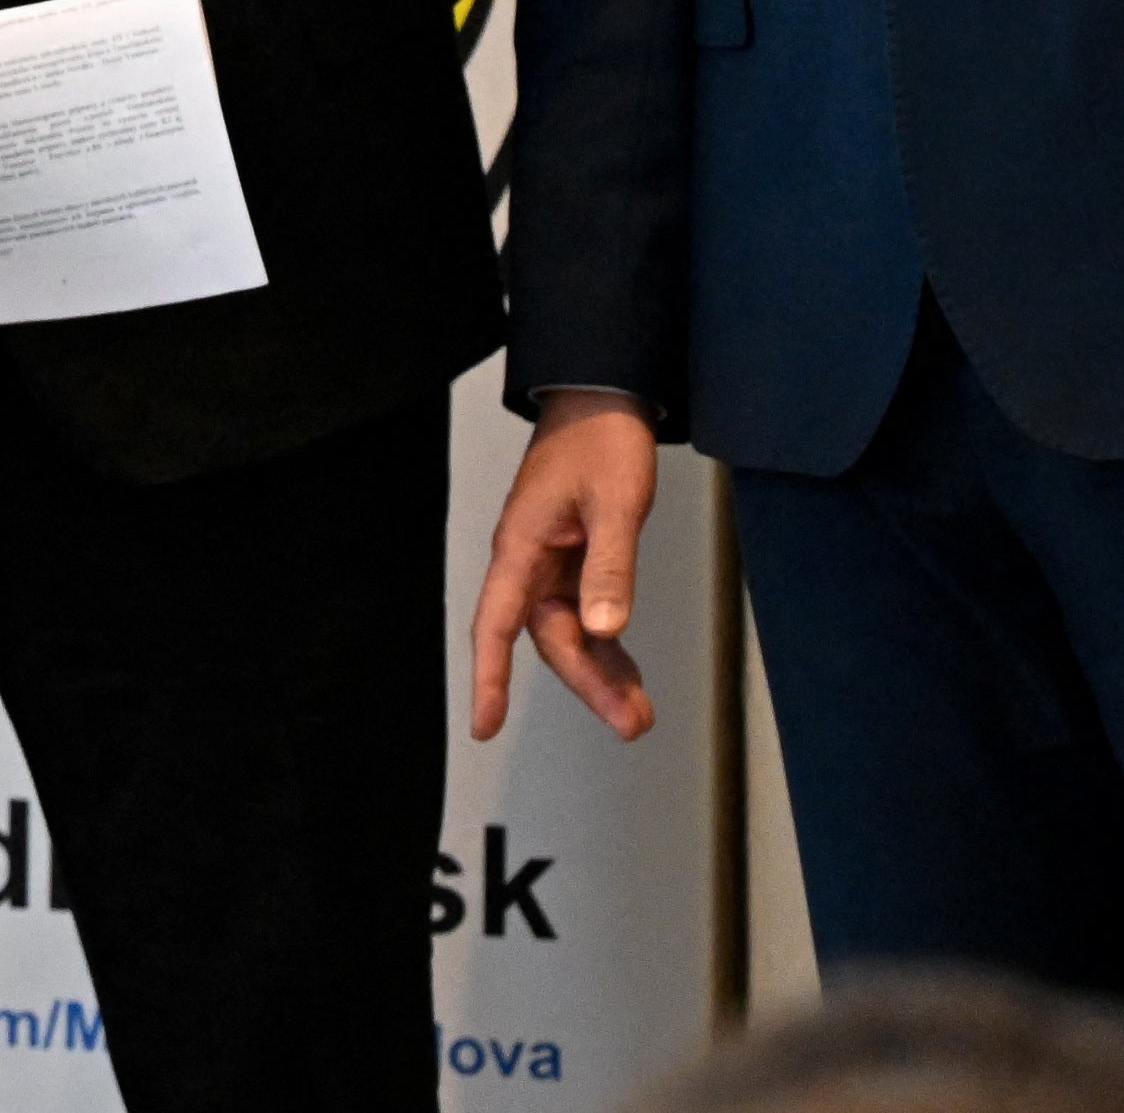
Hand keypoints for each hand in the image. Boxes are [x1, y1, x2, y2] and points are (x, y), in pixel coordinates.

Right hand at [471, 393, 663, 738]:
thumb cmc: (600, 440)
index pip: (496, 623)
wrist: (604, 398)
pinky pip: (586, 615)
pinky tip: (629, 671)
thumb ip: (609, 568)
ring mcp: (552, 562)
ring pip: (569, 633)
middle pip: (547, 639)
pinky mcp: (576, 559)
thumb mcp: (614, 503)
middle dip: (587, 684)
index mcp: (522, 546)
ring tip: (638, 713)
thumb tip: (605, 629)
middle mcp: (530, 561)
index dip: (489, 677)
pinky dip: (608, 645)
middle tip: (632, 722)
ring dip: (602, 672)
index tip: (485, 725)